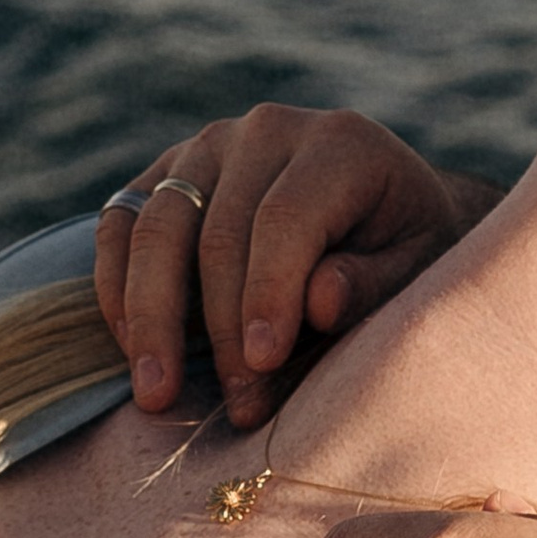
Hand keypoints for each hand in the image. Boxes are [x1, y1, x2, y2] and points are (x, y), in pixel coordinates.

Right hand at [96, 109, 500, 425]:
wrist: (381, 206)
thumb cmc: (405, 249)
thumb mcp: (417, 269)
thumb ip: (373, 283)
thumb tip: (318, 300)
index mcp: (339, 144)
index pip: (285, 219)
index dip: (267, 293)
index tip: (262, 364)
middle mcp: (267, 130)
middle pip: (217, 231)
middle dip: (219, 329)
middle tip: (233, 407)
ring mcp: (208, 145)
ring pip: (156, 227)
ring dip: (151, 317)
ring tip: (156, 395)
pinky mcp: (166, 171)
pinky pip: (121, 223)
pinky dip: (118, 287)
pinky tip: (132, 348)